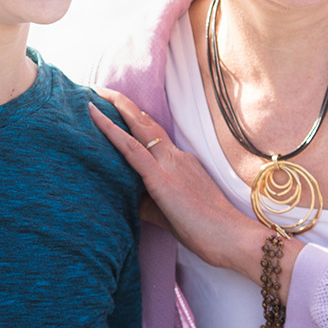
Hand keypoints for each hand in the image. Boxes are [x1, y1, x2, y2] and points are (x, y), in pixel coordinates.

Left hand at [86, 91, 295, 284]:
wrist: (233, 238)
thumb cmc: (208, 231)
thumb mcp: (174, 212)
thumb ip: (150, 202)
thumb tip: (126, 201)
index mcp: (182, 162)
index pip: (154, 134)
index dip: (135, 118)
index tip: (118, 105)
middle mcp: (175, 157)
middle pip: (145, 122)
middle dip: (122, 104)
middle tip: (99, 90)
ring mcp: (169, 165)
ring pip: (137, 128)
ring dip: (115, 109)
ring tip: (94, 94)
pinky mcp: (161, 179)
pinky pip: (131, 149)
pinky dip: (111, 131)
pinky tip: (94, 117)